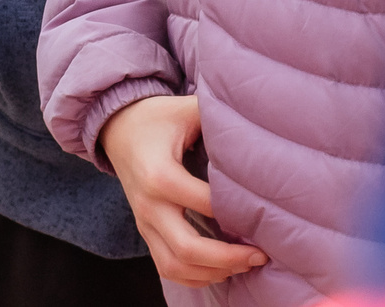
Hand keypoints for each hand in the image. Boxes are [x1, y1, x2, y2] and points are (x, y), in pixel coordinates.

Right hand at [101, 96, 266, 285]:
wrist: (117, 128)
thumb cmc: (158, 117)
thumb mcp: (186, 109)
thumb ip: (219, 116)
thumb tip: (258, 121)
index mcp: (160, 175)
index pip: (205, 204)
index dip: (237, 214)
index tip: (267, 216)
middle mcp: (149, 205)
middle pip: (187, 248)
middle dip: (228, 258)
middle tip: (260, 256)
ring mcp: (144, 222)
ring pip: (174, 266)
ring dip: (212, 273)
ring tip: (244, 266)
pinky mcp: (144, 231)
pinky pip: (165, 267)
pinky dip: (193, 277)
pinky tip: (220, 271)